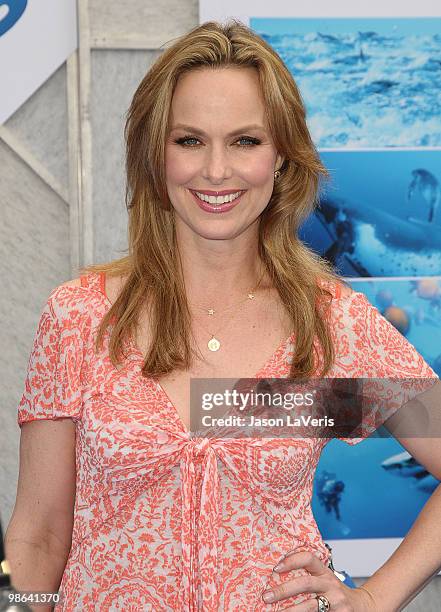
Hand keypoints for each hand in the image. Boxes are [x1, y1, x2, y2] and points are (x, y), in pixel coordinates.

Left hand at [261, 551, 376, 610]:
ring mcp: (336, 602)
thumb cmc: (334, 592)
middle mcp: (331, 584)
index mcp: (324, 571)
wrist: (361, 607)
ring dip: (290, 611)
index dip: (292, 560)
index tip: (275, 568)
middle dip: (283, 590)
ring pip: (310, 606)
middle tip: (266, 596)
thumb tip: (276, 572)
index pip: (308, 558)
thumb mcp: (324, 578)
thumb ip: (308, 575)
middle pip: (305, 584)